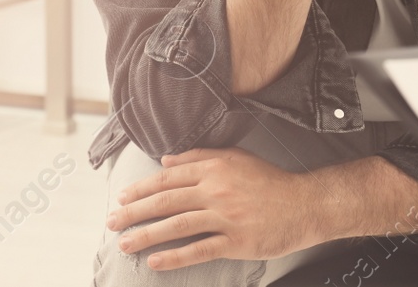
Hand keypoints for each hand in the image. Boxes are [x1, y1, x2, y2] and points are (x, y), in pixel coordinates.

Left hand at [106, 147, 320, 270]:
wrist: (305, 204)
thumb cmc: (270, 181)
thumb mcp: (236, 158)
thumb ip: (200, 156)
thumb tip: (166, 161)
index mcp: (215, 168)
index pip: (169, 178)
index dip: (142, 189)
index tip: (123, 198)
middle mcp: (217, 190)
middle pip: (166, 201)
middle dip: (134, 212)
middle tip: (112, 221)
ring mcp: (226, 217)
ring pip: (177, 225)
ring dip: (147, 235)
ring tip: (125, 244)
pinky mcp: (236, 241)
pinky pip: (199, 249)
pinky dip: (175, 256)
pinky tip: (155, 261)